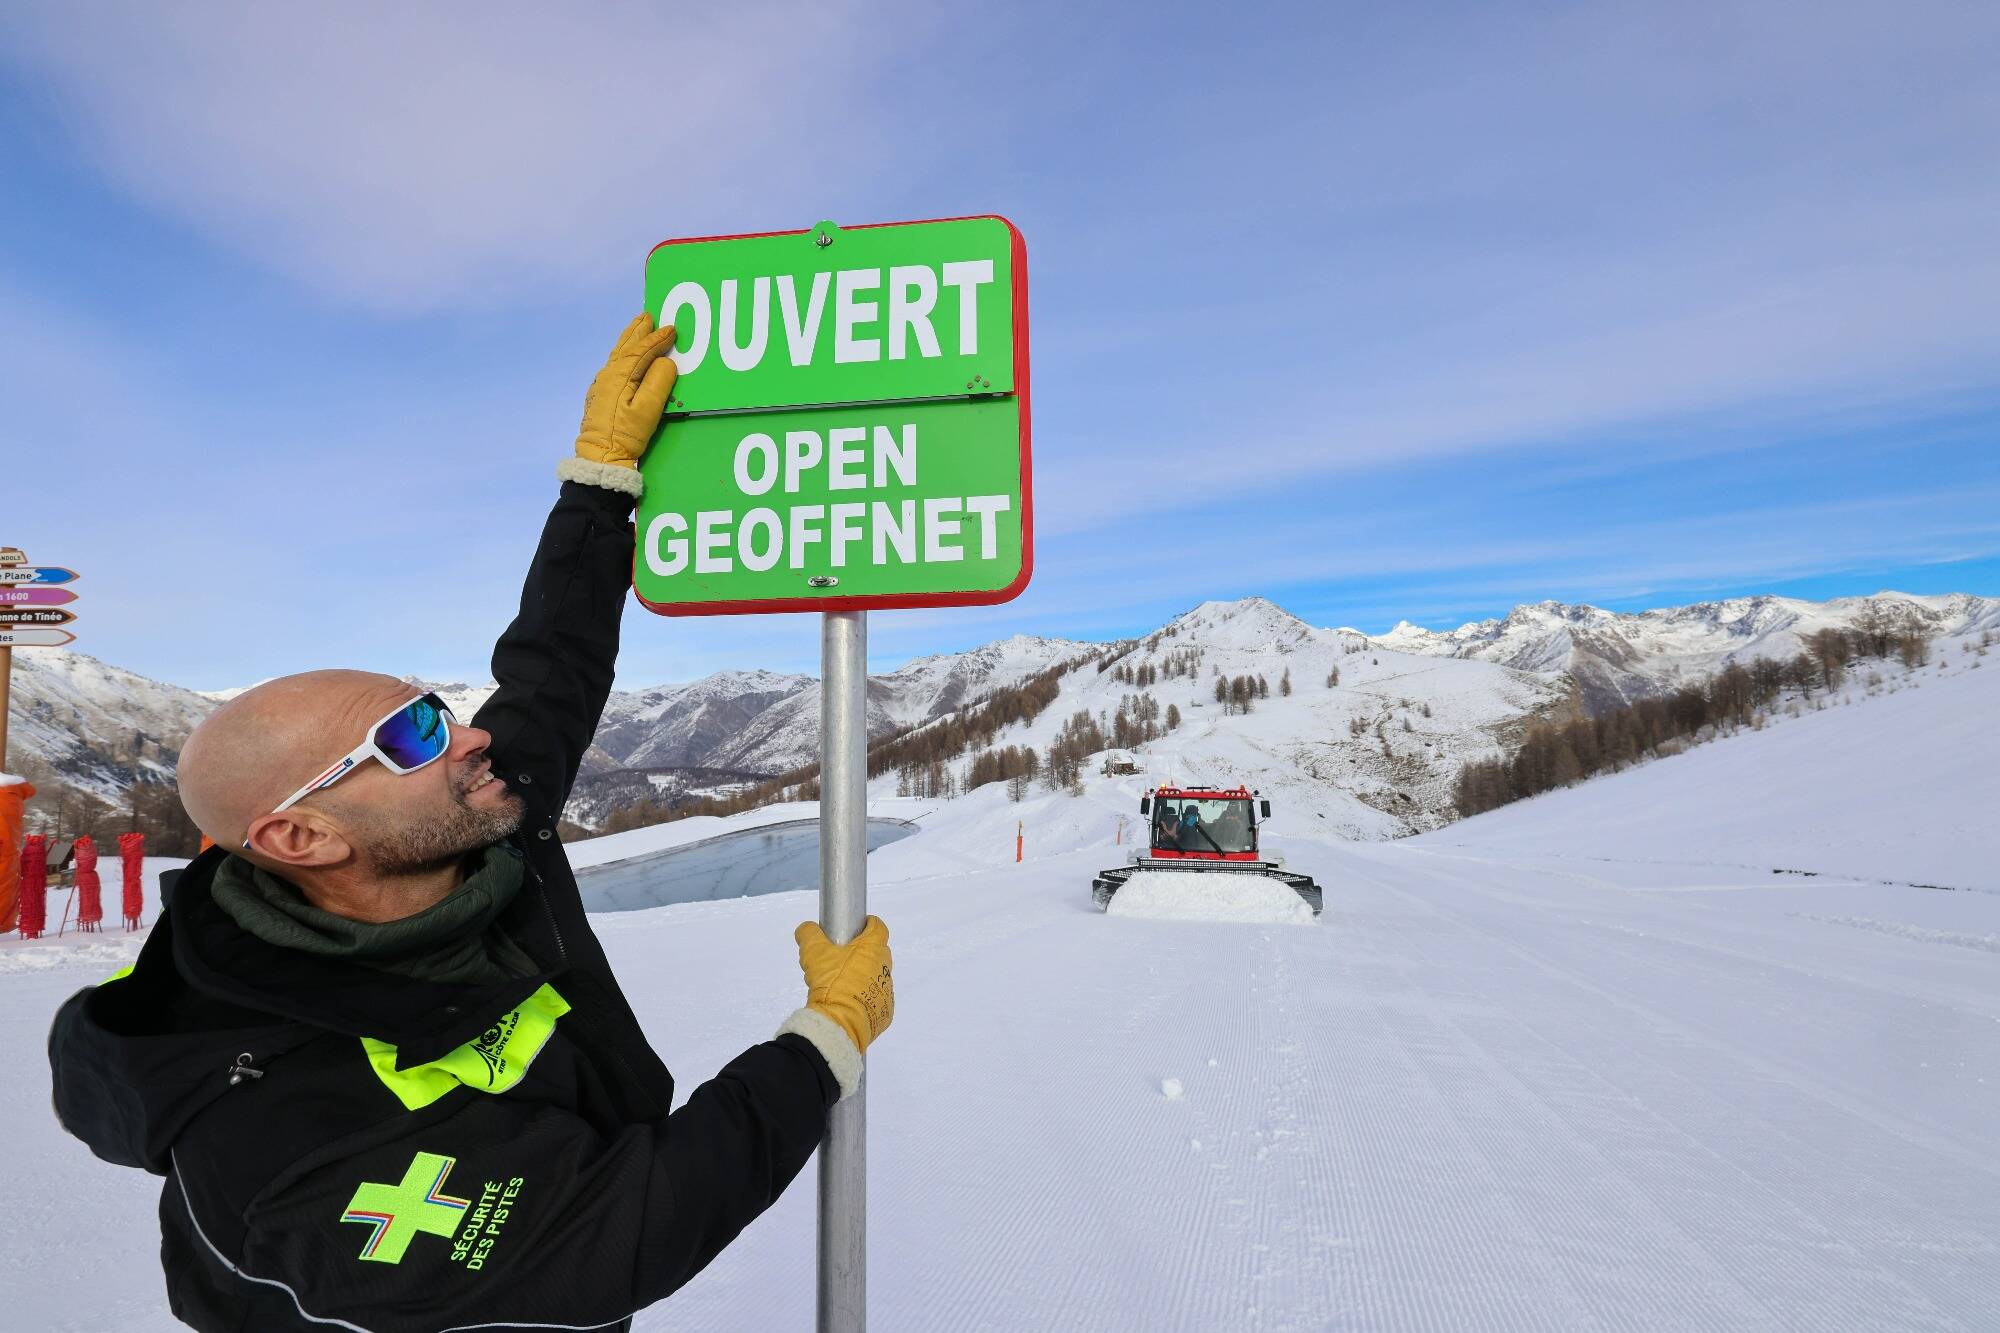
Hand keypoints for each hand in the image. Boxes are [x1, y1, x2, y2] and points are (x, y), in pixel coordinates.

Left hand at [575, 314, 677, 471]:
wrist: (599, 457)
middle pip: (624, 347)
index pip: (641, 351)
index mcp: (619, 377)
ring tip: (638, 327)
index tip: (671, 329)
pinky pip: (614, 364)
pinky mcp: (600, 396)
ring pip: (617, 354)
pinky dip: (623, 353)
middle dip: (637, 331)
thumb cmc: (625, 436)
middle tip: (648, 315)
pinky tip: (626, 355)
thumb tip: (665, 362)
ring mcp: (601, 385)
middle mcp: (607, 376)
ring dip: (629, 339)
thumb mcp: (647, 411)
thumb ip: (658, 383)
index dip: (657, 339)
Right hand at [794, 916, 893, 1053]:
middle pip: (875, 952)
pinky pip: (873, 999)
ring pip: (874, 976)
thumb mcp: (814, 952)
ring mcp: (887, 991)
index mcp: (874, 948)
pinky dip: (862, 998)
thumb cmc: (832, 981)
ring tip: (838, 985)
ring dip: (860, 977)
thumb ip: (809, 934)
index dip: (866, 924)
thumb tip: (807, 929)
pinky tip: (845, 1003)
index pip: (878, 927)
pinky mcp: (885, 1012)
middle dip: (859, 952)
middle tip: (838, 959)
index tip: (852, 929)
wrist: (840, 1022)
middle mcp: (885, 967)